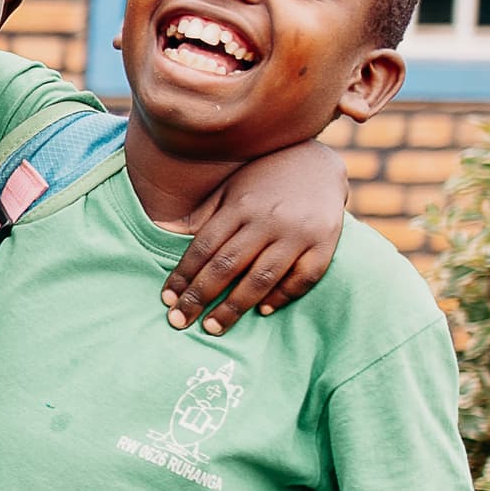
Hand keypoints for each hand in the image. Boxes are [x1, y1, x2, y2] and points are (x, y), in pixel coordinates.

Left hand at [164, 134, 347, 332]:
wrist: (319, 162)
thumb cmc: (264, 180)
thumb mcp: (230, 188)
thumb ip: (204, 215)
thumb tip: (163, 234)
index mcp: (241, 205)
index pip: (204, 247)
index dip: (183, 276)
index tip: (167, 300)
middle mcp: (268, 219)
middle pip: (227, 266)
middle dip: (200, 297)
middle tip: (179, 321)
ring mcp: (299, 231)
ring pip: (262, 278)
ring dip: (234, 307)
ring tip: (212, 327)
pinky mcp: (326, 241)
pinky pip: (303, 277)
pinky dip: (282, 296)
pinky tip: (261, 310)